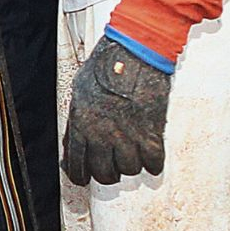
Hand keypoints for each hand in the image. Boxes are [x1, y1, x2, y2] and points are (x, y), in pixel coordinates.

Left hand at [61, 36, 173, 186]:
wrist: (136, 51)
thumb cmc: (107, 64)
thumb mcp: (80, 89)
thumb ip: (78, 118)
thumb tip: (75, 141)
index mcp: (82, 122)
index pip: (76, 164)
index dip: (81, 176)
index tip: (86, 179)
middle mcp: (102, 133)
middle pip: (104, 173)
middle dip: (109, 173)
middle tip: (114, 166)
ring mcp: (128, 134)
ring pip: (129, 170)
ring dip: (132, 165)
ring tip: (134, 153)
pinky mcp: (152, 132)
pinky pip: (153, 163)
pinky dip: (154, 163)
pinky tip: (152, 156)